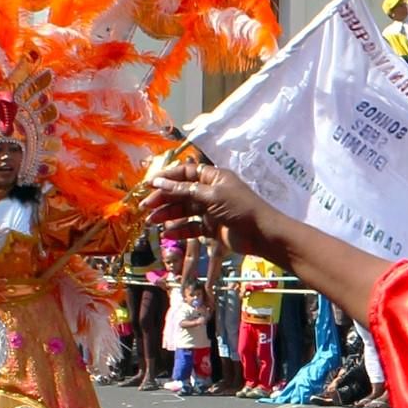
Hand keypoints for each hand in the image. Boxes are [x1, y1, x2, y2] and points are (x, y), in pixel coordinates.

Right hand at [141, 163, 279, 258]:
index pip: (185, 173)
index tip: (149, 185)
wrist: (261, 234)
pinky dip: (179, 229)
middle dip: (163, 199)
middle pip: (181, 193)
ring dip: (167, 215)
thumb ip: (184, 190)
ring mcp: (211, 210)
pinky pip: (191, 227)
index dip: (167, 178)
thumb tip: (160, 181)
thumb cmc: (239, 208)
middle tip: (145, 207)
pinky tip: (167, 233)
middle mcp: (210, 192)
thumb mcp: (211, 195)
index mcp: (213, 177)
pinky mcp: (212, 228)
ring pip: (184, 211)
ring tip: (151, 222)